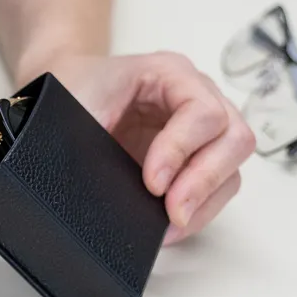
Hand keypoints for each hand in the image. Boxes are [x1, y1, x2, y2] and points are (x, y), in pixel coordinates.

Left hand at [46, 52, 254, 244]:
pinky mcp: (196, 157)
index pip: (203, 111)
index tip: (152, 183)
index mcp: (169, 72)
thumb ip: (94, 140)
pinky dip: (200, 210)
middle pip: (234, 138)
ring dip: (205, 200)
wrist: (62, 92)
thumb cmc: (72, 90)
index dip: (181, 150)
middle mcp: (195, 95)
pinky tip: (170, 224)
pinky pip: (218, 187)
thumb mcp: (75, 107)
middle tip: (172, 212)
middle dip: (204, 181)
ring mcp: (201, 128)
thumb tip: (109, 193)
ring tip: (169, 223)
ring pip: (232, 167)